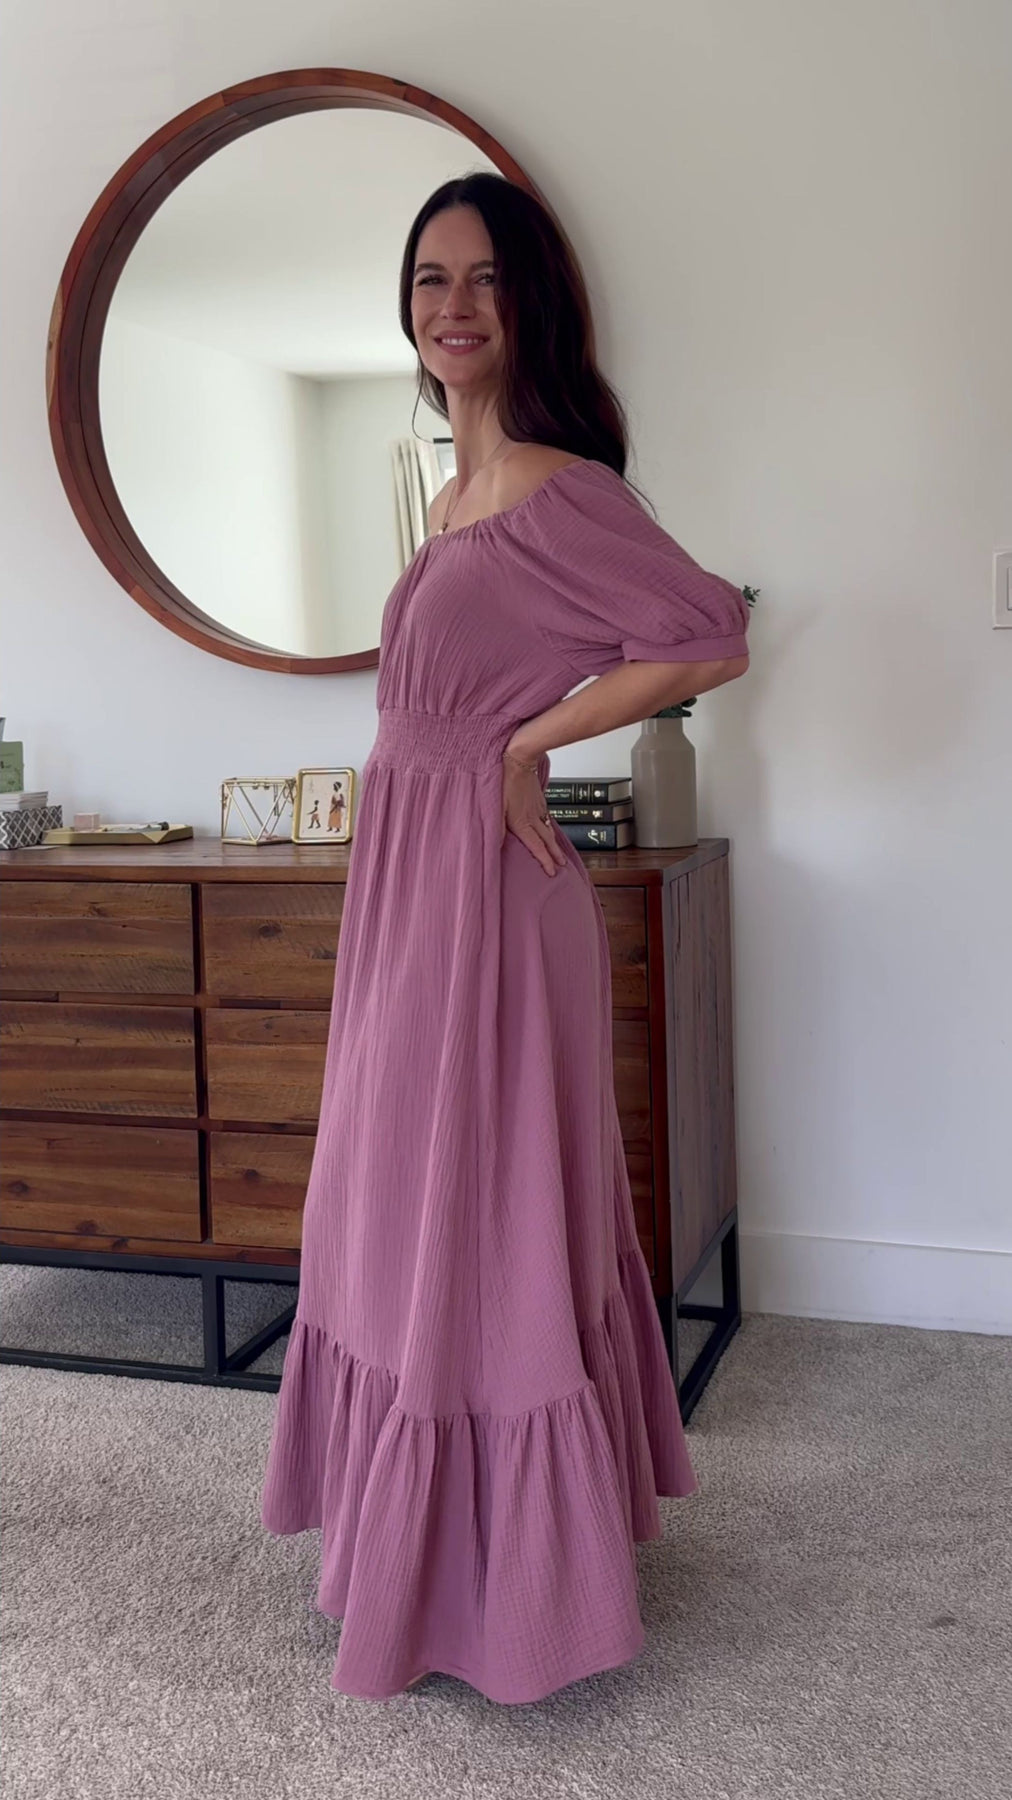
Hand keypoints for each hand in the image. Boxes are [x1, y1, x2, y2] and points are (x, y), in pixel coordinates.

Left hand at [501, 748, 566, 876]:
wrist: (519, 759)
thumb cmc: (505, 780)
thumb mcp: (496, 806)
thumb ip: (497, 827)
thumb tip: (495, 844)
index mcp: (522, 822)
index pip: (536, 847)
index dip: (545, 861)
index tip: (552, 872)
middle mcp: (533, 818)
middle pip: (547, 841)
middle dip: (555, 855)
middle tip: (562, 866)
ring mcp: (538, 808)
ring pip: (549, 830)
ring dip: (555, 843)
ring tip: (560, 852)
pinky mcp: (539, 799)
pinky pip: (547, 817)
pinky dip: (550, 827)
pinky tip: (549, 827)